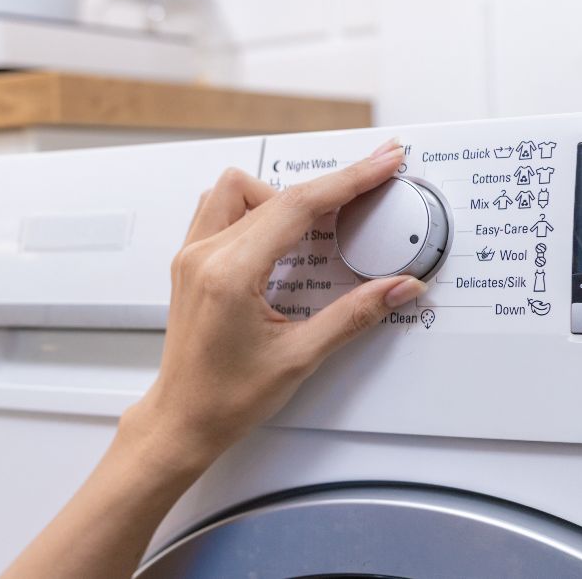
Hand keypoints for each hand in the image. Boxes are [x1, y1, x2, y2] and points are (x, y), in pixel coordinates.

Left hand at [128, 139, 425, 467]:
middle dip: (326, 186)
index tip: (380, 164)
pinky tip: (282, 237)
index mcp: (228, 273)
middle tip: (365, 191)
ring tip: (317, 223)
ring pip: (237, 190)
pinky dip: (255, 210)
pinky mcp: (189, 262)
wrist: (183, 418)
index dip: (347, 180)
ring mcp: (191, 256)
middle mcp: (203, 255)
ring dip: (280, 196)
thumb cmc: (224, 397)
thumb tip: (398, 287)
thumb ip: (355, 315)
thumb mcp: (299, 357)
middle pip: (272, 190)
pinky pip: (221, 210)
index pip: (296, 205)